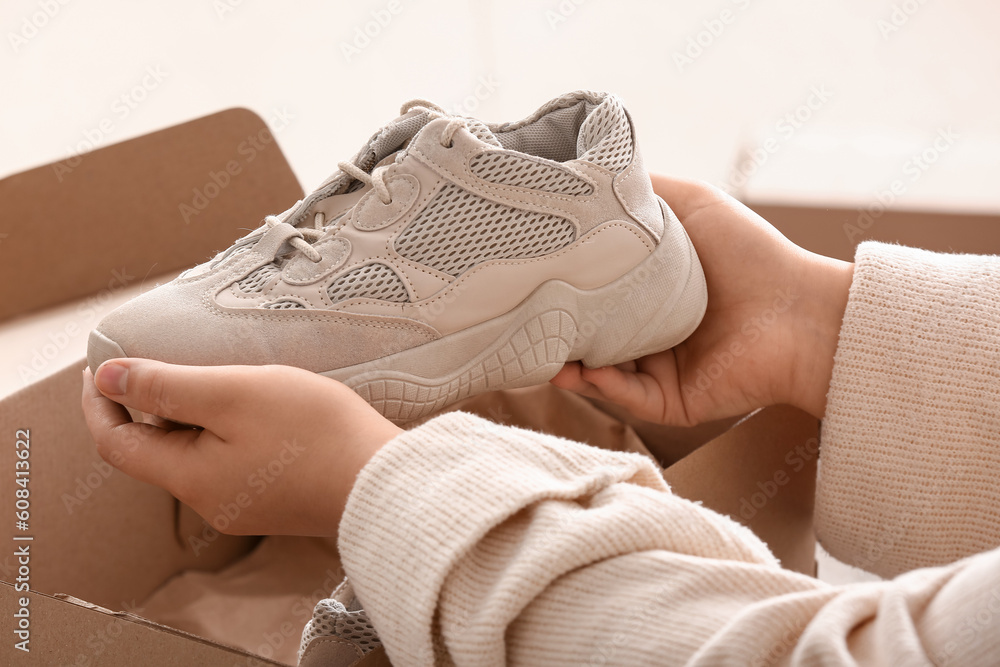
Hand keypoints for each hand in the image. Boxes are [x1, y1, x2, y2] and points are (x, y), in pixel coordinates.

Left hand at [81, 359, 401, 536]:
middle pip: (155, 451)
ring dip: (188, 416)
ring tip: (210, 375)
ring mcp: (244, 505)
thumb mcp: (234, 393)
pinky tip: (250, 406)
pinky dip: (221, 430)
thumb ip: (167, 385)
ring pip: (194, 456)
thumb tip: (106, 378)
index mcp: (190, 478)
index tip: (99, 365)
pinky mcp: (275, 500)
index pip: (117, 443)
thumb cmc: (314, 433)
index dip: (100, 402)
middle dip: (147, 406)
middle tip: (158, 359)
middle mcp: (210, 501)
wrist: (385, 481)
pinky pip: (228, 462)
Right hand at [552, 174, 853, 425]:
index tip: (526, 272)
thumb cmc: (751, 254)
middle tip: (519, 313)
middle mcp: (650, 333)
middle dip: (555, 326)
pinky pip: (628, 397)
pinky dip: (603, 385)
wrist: (801, 312)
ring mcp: (659, 371)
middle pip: (589, 334)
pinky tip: (582, 368)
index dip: (562, 283)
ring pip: (600, 371)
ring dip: (569, 361)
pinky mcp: (672, 403)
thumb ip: (643, 191)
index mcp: (651, 292)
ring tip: (537, 345)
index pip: (594, 291)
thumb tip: (589, 171)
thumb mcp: (692, 204)